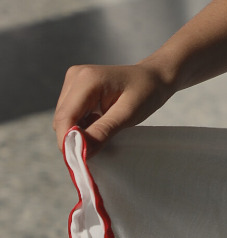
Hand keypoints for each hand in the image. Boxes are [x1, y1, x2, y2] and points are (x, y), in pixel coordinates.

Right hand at [54, 61, 173, 154]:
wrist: (154, 77)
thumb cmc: (147, 92)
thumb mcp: (128, 114)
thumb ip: (102, 132)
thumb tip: (81, 152)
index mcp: (87, 79)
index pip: (65, 117)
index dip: (68, 141)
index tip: (80, 161)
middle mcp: (75, 76)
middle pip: (62, 119)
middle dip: (75, 137)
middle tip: (97, 147)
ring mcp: (74, 80)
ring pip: (64, 118)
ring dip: (79, 131)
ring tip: (104, 128)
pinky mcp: (75, 87)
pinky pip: (70, 113)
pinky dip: (81, 123)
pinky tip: (99, 120)